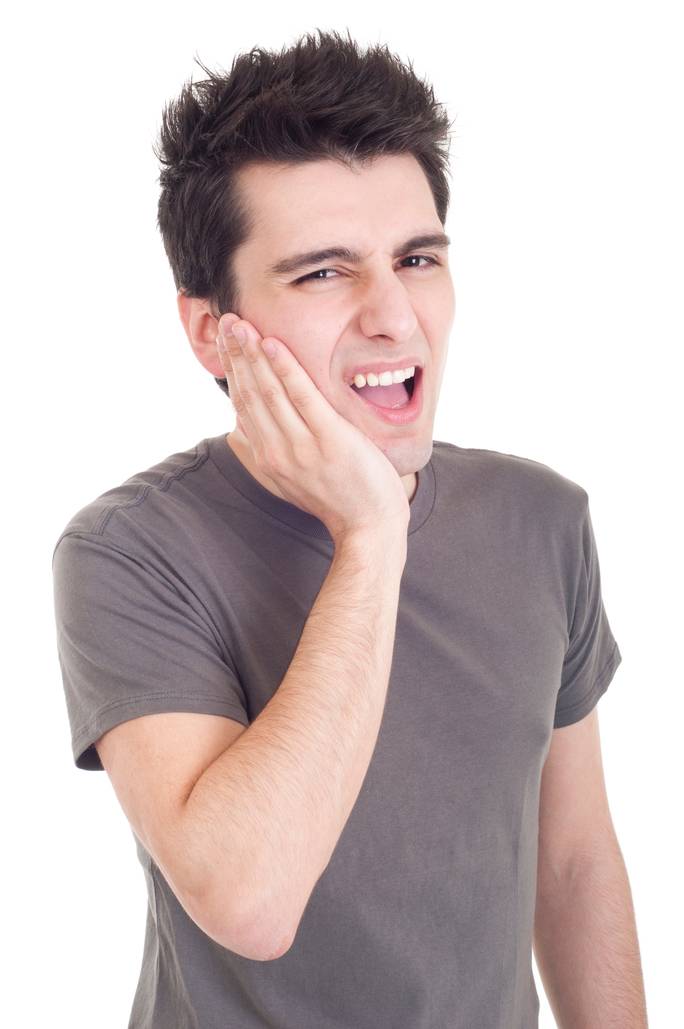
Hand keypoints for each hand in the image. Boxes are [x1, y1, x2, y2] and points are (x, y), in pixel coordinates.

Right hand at [216, 316, 409, 544]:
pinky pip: (303, 397)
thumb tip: (234, 429)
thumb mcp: (286, 480)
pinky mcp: (329, 440)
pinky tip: (272, 343)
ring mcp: (302, 446)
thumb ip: (258, 454)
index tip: (226, 339)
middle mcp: (277, 451)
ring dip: (252, 354)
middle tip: (227, 319)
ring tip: (241, 324)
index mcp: (266, 456)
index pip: (243, 403)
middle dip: (236, 354)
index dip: (233, 368)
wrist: (368, 526)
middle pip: (250, 393)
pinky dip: (285, 369)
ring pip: (268, 391)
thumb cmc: (334, 500)